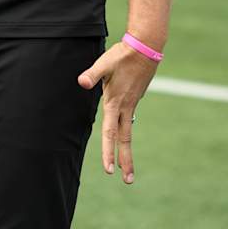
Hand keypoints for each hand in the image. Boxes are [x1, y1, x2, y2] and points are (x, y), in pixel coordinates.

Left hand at [78, 42, 158, 184]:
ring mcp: (132, 103)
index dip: (109, 151)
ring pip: (128, 131)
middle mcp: (125, 107)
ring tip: (127, 167)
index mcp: (116, 103)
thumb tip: (81, 82)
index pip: (110, 133)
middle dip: (125, 160)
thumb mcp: (105, 63)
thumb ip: (93, 74)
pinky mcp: (135, 97)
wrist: (147, 47)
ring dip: (127, 149)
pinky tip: (122, 129)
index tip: (109, 170)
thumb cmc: (123, 55)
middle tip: (128, 181)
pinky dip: (125, 129)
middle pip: (124, 139)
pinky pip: (129, 116)